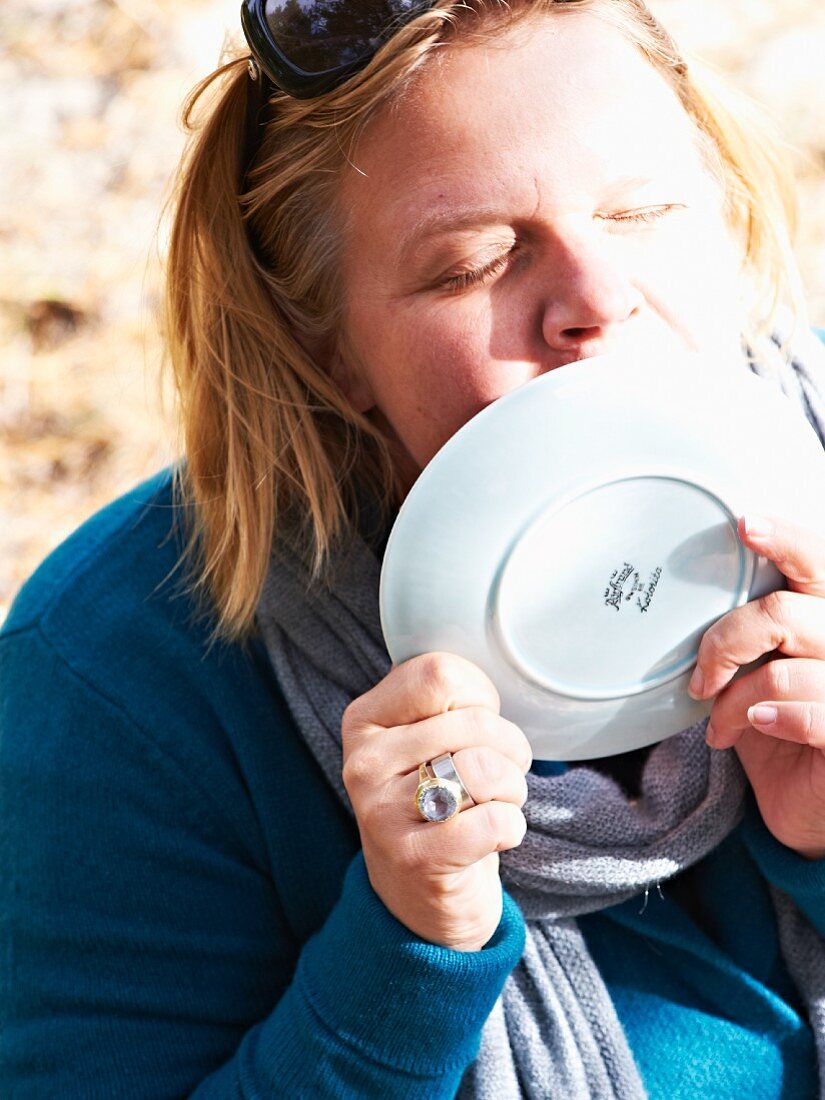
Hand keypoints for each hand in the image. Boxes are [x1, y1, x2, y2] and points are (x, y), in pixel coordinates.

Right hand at [342, 653, 531, 950]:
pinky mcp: (413, 858)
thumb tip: (487, 670)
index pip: (440, 673)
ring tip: (494, 802)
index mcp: (364, 719)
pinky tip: (492, 836)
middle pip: (474, 723)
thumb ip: (444, 700)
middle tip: (497, 773)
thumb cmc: (434, 802)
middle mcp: (363, 761)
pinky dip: (511, 827)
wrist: (417, 898)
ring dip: (511, 788)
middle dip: (508, 748)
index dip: (479, 696)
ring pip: (485, 770)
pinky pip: (495, 823)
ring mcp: (381, 812)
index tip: (475, 724)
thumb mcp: (423, 740)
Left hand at [688, 514, 824, 858]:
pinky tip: (755, 726)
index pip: (820, 561)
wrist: (805, 807)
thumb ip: (749, 631)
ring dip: (732, 701)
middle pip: (783, 611)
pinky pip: (811, 714)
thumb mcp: (758, 669)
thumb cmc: (780, 727)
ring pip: (779, 670)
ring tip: (719, 723)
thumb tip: (693, 594)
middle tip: (702, 675)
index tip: (745, 525)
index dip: (786, 540)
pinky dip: (767, 718)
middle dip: (726, 640)